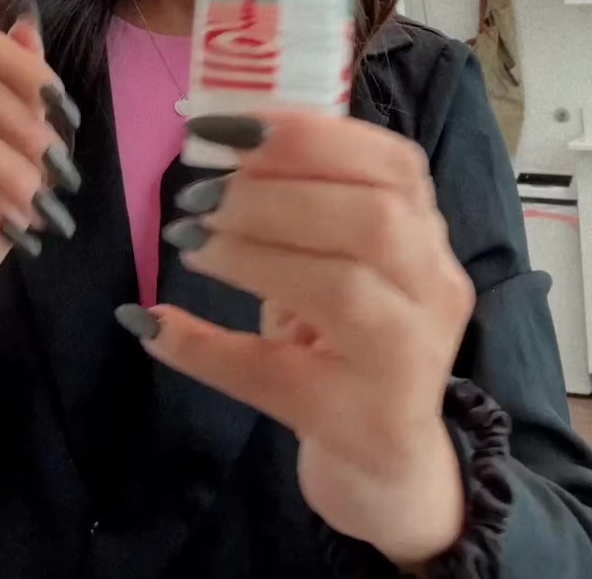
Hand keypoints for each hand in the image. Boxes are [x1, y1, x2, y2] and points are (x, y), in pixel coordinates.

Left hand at [119, 111, 474, 568]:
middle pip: (373, 221)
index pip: (392, 163)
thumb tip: (209, 136)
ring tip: (188, 237)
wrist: (388, 466)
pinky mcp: (364, 423)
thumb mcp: (335, 257)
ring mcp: (409, 360)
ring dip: (252, 252)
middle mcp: (435, 288)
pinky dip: (209, 347)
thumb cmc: (348, 338)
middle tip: (198, 191)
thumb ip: (299, 197)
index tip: (227, 126)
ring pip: (340, 291)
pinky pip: (280, 377)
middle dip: (276, 192)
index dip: (309, 136)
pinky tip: (157, 321)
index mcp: (426, 230)